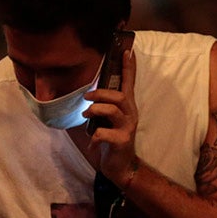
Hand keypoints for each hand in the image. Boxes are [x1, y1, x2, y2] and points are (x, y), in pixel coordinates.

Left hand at [85, 49, 137, 184]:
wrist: (120, 167)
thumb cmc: (112, 140)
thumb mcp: (107, 121)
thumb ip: (103, 107)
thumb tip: (89, 93)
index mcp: (127, 108)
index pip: (129, 83)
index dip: (128, 67)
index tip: (126, 50)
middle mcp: (130, 115)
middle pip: (120, 96)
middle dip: (101, 93)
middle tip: (87, 96)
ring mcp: (127, 128)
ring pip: (113, 110)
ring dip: (96, 109)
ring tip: (86, 114)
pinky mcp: (122, 141)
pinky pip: (104, 133)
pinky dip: (94, 136)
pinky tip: (93, 142)